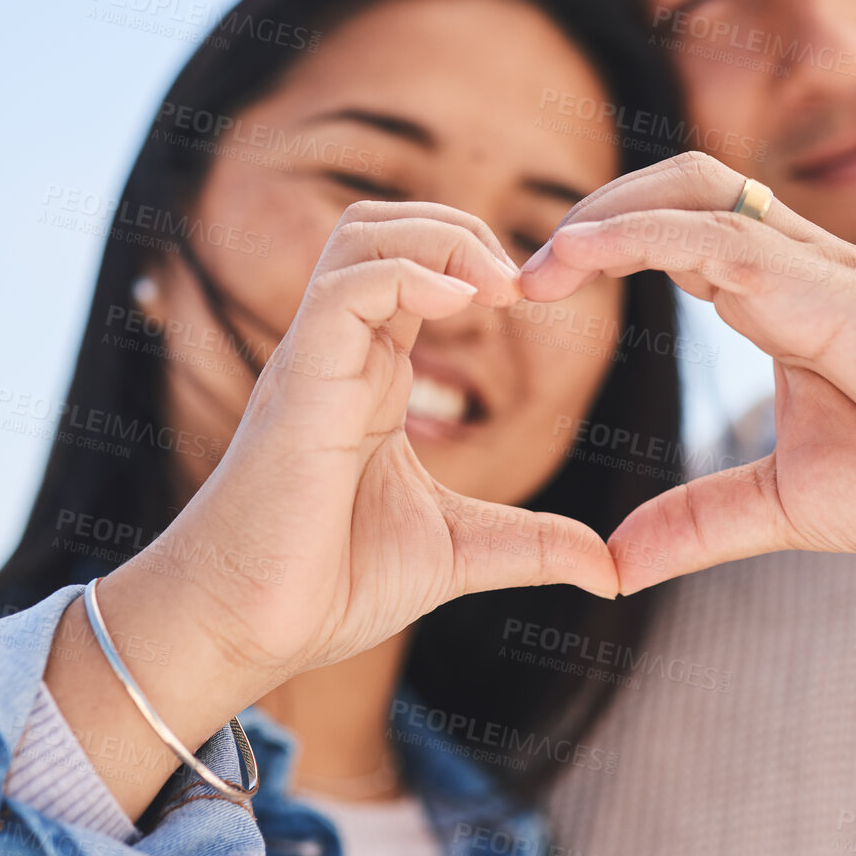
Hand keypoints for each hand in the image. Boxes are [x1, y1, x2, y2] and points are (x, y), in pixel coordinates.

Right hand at [46, 203, 617, 816]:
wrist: (245, 630)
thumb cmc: (328, 585)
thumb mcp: (458, 553)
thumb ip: (532, 546)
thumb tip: (610, 568)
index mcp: (372, 374)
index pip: (417, 267)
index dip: (478, 261)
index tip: (537, 300)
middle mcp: (342, 352)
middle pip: (386, 226)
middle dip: (461, 228)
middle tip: (523, 283)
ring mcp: (317, 360)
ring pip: (363, 236)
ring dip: (440, 237)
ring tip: (500, 285)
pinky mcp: (301, 385)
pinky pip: (344, 290)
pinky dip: (407, 274)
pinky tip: (464, 302)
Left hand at [521, 153, 855, 592]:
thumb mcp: (789, 507)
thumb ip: (701, 522)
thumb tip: (615, 564)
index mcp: (785, 301)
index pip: (681, 236)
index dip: (603, 246)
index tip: (529, 294)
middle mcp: (798, 268)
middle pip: (682, 186)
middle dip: (596, 210)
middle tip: (517, 276)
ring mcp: (819, 270)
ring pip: (696, 193)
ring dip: (604, 214)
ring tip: (533, 268)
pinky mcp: (837, 292)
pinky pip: (724, 237)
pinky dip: (642, 236)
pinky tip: (580, 259)